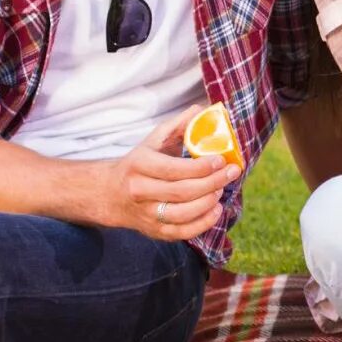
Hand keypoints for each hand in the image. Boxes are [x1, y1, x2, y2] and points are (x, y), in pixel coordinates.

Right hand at [103, 105, 238, 241]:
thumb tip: (202, 109)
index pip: (173, 169)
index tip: (221, 160)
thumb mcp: (153, 141)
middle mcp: (139, 191)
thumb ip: (177, 126)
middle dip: (212, 182)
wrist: (110, 194)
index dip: (201, 167)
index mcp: (139, 165)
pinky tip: (216, 210)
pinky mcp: (153, 231)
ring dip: (208, 203)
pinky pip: (181, 232)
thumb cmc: (139, 164)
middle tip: (231, 173)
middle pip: (182, 192)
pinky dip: (202, 224)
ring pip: (182, 214)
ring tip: (221, 190)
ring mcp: (145, 213)